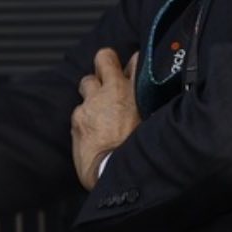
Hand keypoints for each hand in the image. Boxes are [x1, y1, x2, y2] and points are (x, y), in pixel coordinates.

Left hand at [72, 48, 139, 190]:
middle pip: (103, 58)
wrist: (114, 173)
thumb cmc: (140, 153)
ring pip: (86, 84)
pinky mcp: (77, 119)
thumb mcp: (153, 125)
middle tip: (109, 80)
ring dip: (92, 93)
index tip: (133, 67)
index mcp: (134, 92)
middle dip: (104, 67)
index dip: (133, 63)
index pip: (135, 61)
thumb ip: (151, 107)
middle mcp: (110, 92)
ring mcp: (91, 104)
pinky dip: (85, 117)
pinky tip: (93, 132)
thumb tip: (155, 102)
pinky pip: (79, 110)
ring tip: (101, 111)